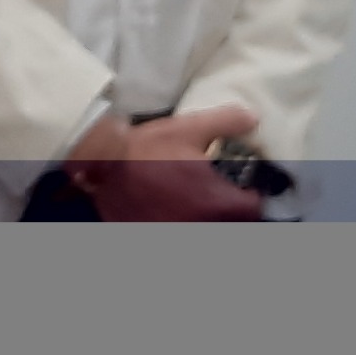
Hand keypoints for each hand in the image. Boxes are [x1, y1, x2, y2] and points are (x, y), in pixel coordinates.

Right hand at [66, 104, 265, 222]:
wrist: (102, 164)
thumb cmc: (148, 148)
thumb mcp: (189, 128)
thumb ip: (226, 123)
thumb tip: (253, 119)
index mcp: (217, 202)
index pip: (252, 210)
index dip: (250, 196)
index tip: (241, 187)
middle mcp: (202, 224)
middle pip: (231, 222)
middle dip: (227, 209)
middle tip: (216, 192)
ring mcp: (178, 233)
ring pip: (205, 227)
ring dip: (204, 216)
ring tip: (192, 200)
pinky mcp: (156, 234)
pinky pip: (179, 229)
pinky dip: (179, 220)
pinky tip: (171, 209)